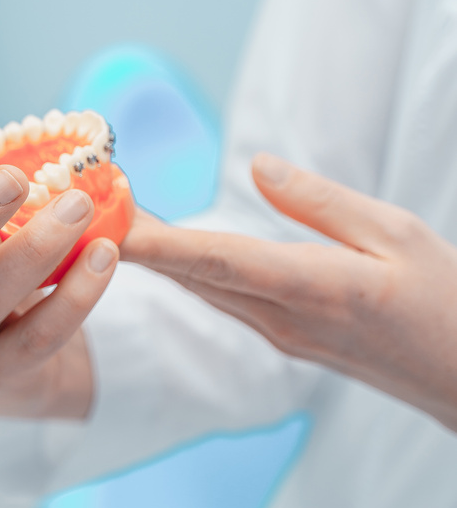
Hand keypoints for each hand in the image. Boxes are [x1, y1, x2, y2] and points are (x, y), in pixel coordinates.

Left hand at [122, 153, 456, 431]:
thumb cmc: (446, 300)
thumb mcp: (397, 234)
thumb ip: (322, 202)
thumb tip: (258, 167)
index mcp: (317, 289)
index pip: (222, 261)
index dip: (161, 242)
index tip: (111, 223)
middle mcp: (286, 320)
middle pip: (196, 276)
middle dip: (139, 242)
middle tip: (87, 202)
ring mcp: (283, 337)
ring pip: (204, 291)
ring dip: (156, 258)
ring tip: (111, 217)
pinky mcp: (288, 341)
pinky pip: (223, 301)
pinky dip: (187, 273)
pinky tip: (164, 253)